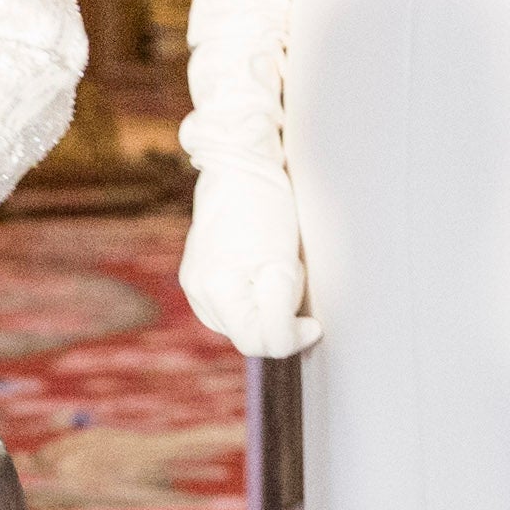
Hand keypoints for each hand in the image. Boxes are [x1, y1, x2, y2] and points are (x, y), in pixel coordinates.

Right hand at [177, 158, 314, 358]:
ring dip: (264, 307)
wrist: (240, 165)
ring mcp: (194, 283)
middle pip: (248, 336)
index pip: (258, 343)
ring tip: (274, 267)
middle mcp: (198, 292)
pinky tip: (260, 268)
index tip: (314, 323)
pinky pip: (231, 305)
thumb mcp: (281, 264)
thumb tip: (286, 342)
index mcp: (216, 290)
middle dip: (277, 316)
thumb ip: (278, 311)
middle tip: (293, 276)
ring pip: (240, 323)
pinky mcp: (198, 273)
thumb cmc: (266, 207)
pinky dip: (251, 295)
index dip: (291, 338)